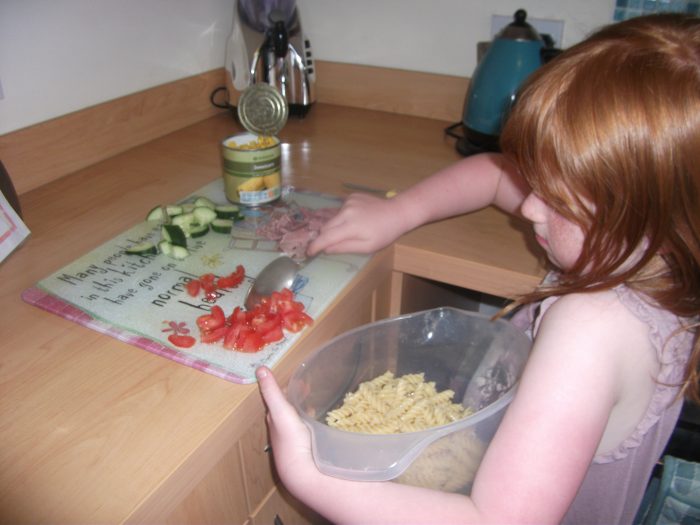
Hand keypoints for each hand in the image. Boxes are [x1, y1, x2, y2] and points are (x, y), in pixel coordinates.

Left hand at [255, 367, 317, 489]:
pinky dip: (313, 418)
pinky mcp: (307, 444)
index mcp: (274, 419)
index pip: (276, 399)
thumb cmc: (290, 440)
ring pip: (298, 417)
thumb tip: (259, 369)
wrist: (302, 469)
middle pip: (287, 408)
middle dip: (296, 396)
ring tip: (316, 398)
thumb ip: (271, 391)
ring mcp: (295, 437)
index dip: (285, 387)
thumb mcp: (280, 411)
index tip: (299, 378)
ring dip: (304, 407)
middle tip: (309, 386)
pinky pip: (309, 426)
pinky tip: (321, 418)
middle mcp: (282, 428)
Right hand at [308, 193, 409, 255]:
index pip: (326, 237)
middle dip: (325, 237)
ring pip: (333, 218)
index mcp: (350, 226)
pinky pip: (341, 210)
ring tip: (353, 230)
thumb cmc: (384, 233)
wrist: (397, 212)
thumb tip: (326, 249)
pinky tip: (357, 219)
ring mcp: (348, 201)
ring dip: (336, 226)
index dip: (315, 246)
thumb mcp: (367, 247)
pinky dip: (344, 217)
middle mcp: (346, 211)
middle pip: (326, 227)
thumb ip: (345, 248)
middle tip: (331, 244)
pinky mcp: (351, 196)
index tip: (309, 252)